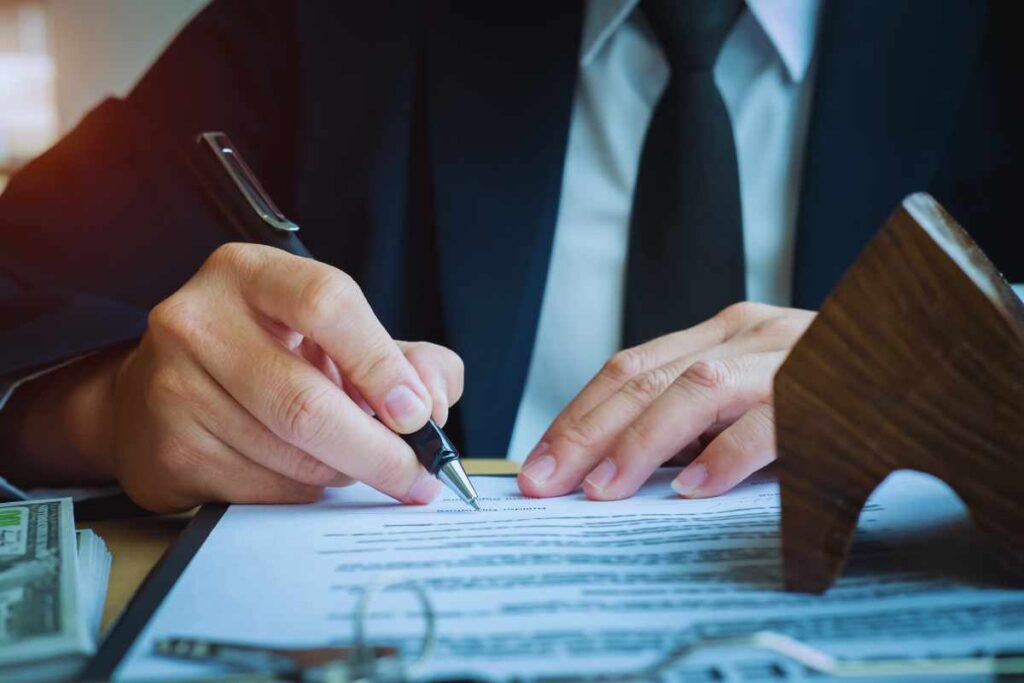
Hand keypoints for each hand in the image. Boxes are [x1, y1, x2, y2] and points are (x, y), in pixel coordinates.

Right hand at [4, 244, 463, 511]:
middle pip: (305, 401)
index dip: (380, 364)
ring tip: (356, 462)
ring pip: (290, 454)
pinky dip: (304, 491)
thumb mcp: (340, 338)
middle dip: (378, 451)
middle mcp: (200, 320)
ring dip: (343, 472)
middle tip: (418, 477)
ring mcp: (175, 385)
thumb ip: (409, 359)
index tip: (417, 414)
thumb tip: (433, 403)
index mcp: (250, 273)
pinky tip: (306, 473)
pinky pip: (263, 489)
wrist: (160, 399)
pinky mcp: (169, 447)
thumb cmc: (270, 358)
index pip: (326, 303)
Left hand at [517, 303, 813, 500]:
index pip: (631, 366)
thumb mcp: (751, 393)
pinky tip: (697, 489)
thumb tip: (613, 467)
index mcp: (720, 331)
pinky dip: (730, 454)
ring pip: (697, 387)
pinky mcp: (830, 385)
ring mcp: (788, 353)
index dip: (577, 413)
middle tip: (547, 482)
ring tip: (604, 489)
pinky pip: (774, 419)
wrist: (923, 351)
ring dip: (643, 442)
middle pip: (646, 375)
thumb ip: (695, 417)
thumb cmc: (823, 388)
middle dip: (586, 431)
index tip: (539, 462)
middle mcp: (747, 332)